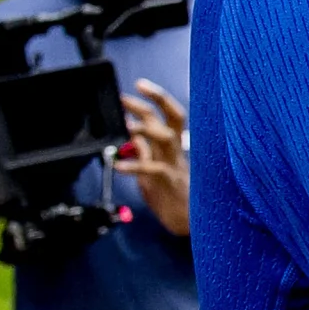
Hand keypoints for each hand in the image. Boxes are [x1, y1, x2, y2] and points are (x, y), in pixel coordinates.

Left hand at [117, 80, 189, 237]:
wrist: (190, 225)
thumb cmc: (173, 197)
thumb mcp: (154, 168)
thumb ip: (145, 150)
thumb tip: (131, 132)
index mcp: (174, 147)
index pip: (168, 115)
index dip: (155, 98)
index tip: (139, 85)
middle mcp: (177, 152)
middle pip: (172, 118)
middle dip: (155, 101)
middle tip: (131, 94)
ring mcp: (175, 165)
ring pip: (166, 138)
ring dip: (147, 128)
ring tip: (128, 124)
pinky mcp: (169, 182)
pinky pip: (152, 169)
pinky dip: (134, 165)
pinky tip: (118, 165)